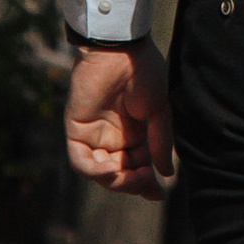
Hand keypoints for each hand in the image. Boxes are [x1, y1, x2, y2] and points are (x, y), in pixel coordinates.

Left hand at [64, 39, 176, 199]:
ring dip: (116, 180)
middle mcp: (114, 137)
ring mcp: (94, 135)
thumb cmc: (144, 73)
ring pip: (100, 172)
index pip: (138, 167)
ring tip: (133, 174)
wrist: (121, 50)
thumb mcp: (159, 111)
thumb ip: (159, 142)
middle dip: (134, 183)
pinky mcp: (76, 130)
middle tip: (147, 179)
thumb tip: (166, 173)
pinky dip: (94, 171)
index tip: (158, 194)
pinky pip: (80, 161)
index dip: (146, 184)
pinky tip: (111, 169)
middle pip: (120, 174)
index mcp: (135, 133)